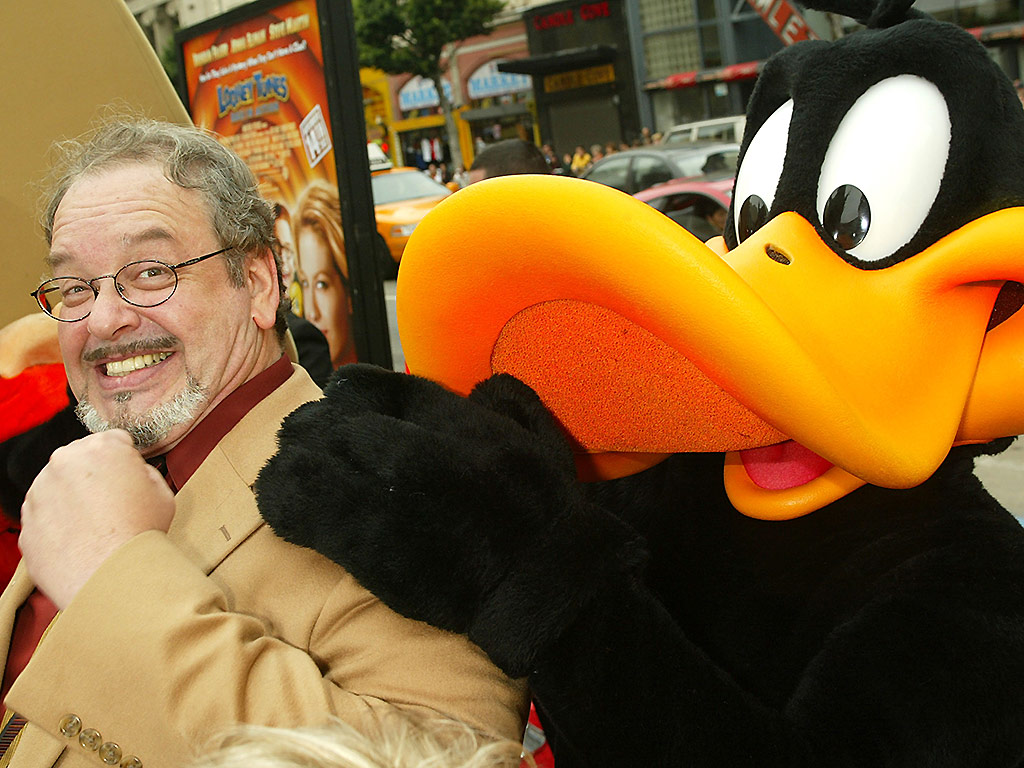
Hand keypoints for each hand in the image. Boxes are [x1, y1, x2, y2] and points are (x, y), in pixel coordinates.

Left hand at [19, 429, 173, 608]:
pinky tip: (81, 539)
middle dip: (95, 476)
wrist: (112, 577)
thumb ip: (144, 472)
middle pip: (81, 460)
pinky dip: (58, 524)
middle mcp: (64, 462)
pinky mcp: (27, 521)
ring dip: (73, 499)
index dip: (126, 460)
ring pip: (59, 487)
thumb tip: (133, 474)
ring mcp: (40, 492)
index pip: (114, 440)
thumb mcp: (162, 493)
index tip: (129, 477)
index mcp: (102, 448)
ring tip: (97, 525)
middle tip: (114, 503)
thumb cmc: (139, 535)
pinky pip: (45, 516)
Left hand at [255, 364, 644, 675]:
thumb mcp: (534, 434)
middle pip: (324, 422)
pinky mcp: (363, 542)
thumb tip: (485, 388)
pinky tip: (284, 507)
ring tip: (294, 479)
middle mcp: (404, 444)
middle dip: (312, 434)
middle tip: (311, 449)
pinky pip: (297, 511)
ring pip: (302, 461)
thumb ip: (505, 400)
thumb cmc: (541, 507)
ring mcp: (380, 494)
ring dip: (292, 467)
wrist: (538, 579)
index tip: (343, 413)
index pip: (359, 386)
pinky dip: (282, 504)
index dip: (342, 399)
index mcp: (439, 412)